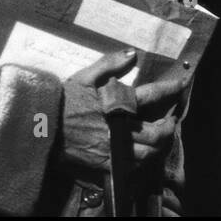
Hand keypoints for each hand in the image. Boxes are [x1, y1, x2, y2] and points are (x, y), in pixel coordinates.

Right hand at [61, 50, 188, 168]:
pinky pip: (129, 167)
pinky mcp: (102, 163)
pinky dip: (140, 162)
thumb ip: (110, 63)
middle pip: (158, 133)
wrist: (37, 126)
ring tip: (161, 139)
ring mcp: (112, 148)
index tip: (183, 83)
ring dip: (159, 146)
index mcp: (118, 103)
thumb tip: (132, 53)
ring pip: (147, 153)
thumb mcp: (84, 77)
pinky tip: (141, 154)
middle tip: (172, 121)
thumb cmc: (61, 100)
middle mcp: (119, 128)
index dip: (172, 89)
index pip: (154, 95)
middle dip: (170, 127)